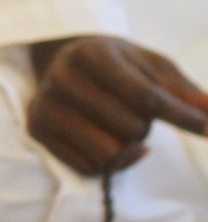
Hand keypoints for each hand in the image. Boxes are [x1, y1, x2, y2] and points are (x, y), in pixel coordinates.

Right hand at [27, 36, 207, 178]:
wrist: (65, 60)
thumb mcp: (153, 68)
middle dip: (144, 127)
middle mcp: (62, 77)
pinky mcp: (36, 129)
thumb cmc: (119, 65)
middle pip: (130, 128)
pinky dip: (107, 162)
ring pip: (108, 153)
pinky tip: (103, 141)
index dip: (182, 117)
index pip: (146, 97)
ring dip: (125, 147)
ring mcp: (45, 104)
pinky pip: (89, 168)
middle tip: (132, 112)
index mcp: (93, 54)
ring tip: (116, 127)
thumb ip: (184, 93)